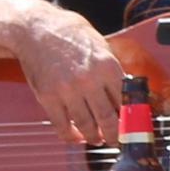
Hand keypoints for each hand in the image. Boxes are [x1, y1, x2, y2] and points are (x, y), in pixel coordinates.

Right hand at [12, 5, 129, 147]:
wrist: (36, 30)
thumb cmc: (71, 37)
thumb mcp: (101, 47)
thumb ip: (114, 70)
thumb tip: (128, 93)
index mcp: (107, 67)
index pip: (125, 101)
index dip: (130, 118)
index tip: (132, 127)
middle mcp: (89, 80)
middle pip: (108, 118)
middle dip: (115, 135)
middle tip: (117, 140)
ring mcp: (67, 90)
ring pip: (86, 125)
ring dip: (94, 137)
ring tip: (97, 139)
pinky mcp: (47, 96)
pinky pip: (61, 125)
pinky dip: (70, 135)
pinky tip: (75, 136)